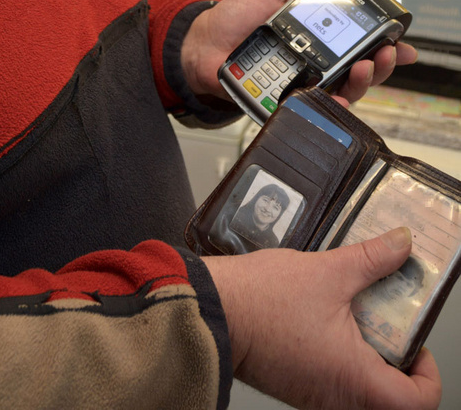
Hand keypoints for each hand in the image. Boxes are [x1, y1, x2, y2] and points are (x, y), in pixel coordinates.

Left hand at [180, 0, 415, 101]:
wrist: (200, 44)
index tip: (402, 43)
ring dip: (362, 83)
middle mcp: (316, 66)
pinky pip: (312, 110)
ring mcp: (302, 86)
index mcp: (318, 40)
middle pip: (361, 72)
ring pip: (344, 93)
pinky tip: (337, 99)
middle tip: (384, 53)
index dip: (385, 47)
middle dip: (381, 65)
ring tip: (364, 67)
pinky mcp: (285, 103)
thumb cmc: (234, 19)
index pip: (360, 45)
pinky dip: (328, 108)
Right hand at [204, 228, 441, 409]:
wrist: (210, 308)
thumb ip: (372, 259)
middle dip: (396, 356)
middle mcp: (336, 398)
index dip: (428, 373)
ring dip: (366, 352)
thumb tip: (401, 244)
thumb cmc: (261, 301)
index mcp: (355, 379)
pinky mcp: (294, 384)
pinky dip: (340, 352)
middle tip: (388, 319)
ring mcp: (313, 395)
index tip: (419, 342)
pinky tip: (327, 313)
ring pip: (359, 387)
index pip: (417, 402)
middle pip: (389, 396)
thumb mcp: (327, 271)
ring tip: (356, 309)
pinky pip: (332, 378)